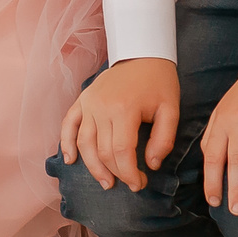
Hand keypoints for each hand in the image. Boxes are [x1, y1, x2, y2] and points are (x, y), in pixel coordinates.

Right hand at [59, 56, 179, 191]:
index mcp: (125, 109)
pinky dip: (66, 143)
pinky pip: (68, 124)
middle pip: (103, 151)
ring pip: (84, 143)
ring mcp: (89, 103)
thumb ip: (164, 139)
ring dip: (93, 167)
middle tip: (130, 184)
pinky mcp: (82, 100)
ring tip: (106, 182)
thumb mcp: (171, 109)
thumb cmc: (159, 82)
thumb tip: (151, 165)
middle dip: (117, 173)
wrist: (143, 52)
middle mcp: (102, 107)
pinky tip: (70, 160)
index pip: (122, 152)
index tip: (140, 184)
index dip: (130, 173)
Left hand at [200, 67, 237, 215]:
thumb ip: (217, 132)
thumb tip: (211, 160)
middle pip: (233, 160)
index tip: (214, 199)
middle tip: (234, 210)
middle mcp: (237, 121)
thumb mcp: (226, 108)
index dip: (212, 180)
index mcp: (221, 120)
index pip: (212, 155)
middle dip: (232, 187)